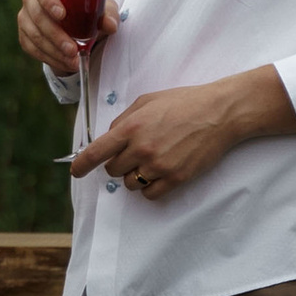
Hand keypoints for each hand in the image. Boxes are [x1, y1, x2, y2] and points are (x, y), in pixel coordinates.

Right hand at [19, 0, 121, 74]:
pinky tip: (65, 63)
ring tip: (73, 60)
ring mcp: (26, 18)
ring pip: (34, 34)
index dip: (49, 1)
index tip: (62, 15)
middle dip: (55, 34)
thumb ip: (108, 15)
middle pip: (37, 15)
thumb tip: (110, 25)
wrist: (79, 29)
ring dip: (54, 50)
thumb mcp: (102, 11)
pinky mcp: (25, 36)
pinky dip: (50, 58)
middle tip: (73, 49)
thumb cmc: (89, 12)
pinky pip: (32, 48)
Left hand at [72, 75, 276, 200]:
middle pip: (113, 171)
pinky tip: (159, 174)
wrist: (219, 113)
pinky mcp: (176, 178)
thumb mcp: (148, 101)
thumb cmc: (184, 103)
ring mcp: (159, 166)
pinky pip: (150, 194)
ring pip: (130, 184)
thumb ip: (124, 119)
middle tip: (134, 153)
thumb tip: (109, 137)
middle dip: (118, 164)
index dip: (82, 165)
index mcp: (131, 127)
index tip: (76, 172)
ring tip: (150, 161)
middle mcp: (142, 149)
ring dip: (134, 176)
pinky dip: (150, 187)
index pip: (96, 152)